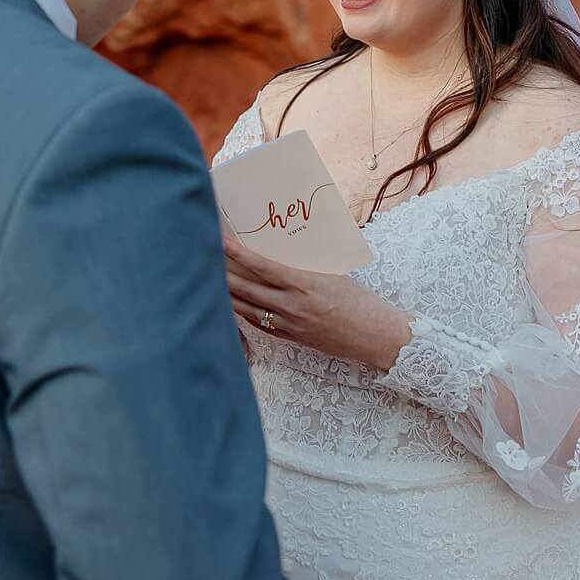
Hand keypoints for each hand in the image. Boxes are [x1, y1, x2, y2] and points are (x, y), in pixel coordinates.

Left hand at [224, 235, 412, 371]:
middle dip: (224, 274)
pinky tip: (234, 306)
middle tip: (205, 261)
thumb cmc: (359, 301)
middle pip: (247, 289)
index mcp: (303, 284)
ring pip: (248, 309)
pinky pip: (259, 324)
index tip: (223, 242)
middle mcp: (291, 305)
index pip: (262, 266)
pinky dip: (244, 314)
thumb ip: (306, 267)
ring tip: (212, 283)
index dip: (239, 254)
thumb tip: (285, 253)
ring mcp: (289, 324)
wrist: (373, 335)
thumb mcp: (333, 275)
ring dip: (229, 296)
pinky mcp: (291, 338)